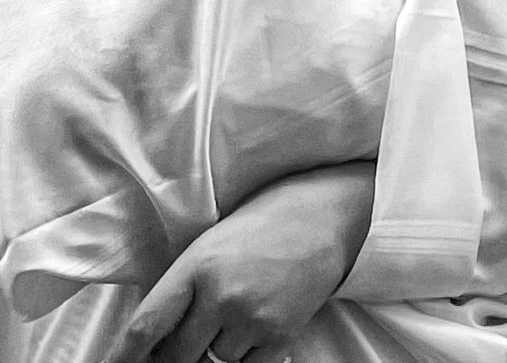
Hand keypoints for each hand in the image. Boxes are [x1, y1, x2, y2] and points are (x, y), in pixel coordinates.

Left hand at [110, 163, 375, 362]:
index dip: (122, 358)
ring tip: (220, 330)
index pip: (144, 328)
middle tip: (174, 350)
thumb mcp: (211, 243)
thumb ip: (182, 288)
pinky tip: (242, 340)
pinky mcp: (280, 336)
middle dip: (169, 360)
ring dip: (207, 358)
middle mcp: (222, 296)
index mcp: (197, 266)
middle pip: (174, 358)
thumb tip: (153, 341)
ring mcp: (252, 319)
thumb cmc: (262, 222)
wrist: (326, 214)